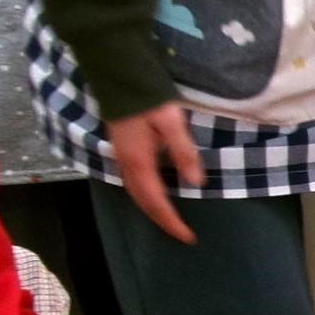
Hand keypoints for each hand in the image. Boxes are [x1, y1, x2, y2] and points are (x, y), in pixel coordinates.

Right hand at [109, 105, 205, 244]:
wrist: (118, 77)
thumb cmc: (148, 97)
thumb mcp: (172, 122)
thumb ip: (184, 152)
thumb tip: (197, 183)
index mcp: (140, 162)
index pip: (157, 202)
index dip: (171, 221)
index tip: (187, 237)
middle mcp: (126, 164)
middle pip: (143, 202)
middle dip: (161, 220)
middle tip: (181, 234)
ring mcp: (120, 157)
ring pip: (135, 194)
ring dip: (151, 210)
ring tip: (170, 220)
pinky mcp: (120, 150)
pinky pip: (131, 183)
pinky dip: (144, 196)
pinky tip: (154, 195)